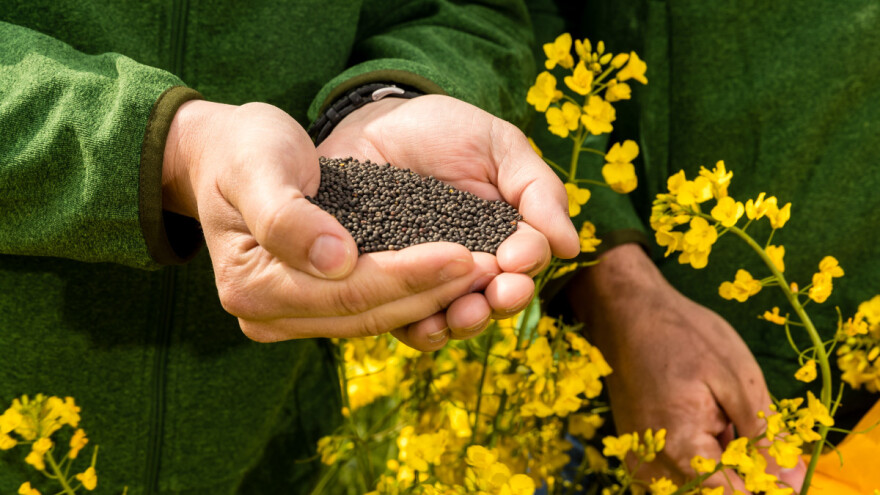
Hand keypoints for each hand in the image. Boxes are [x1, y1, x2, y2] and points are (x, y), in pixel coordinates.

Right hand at [162, 100, 498, 342]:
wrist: (224, 158)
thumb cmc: (242, 152)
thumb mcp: (258, 167)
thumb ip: (287, 215)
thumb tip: (337, 260)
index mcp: (253, 286)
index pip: (348, 291)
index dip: (409, 275)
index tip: (464, 254)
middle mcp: (269, 315)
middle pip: (368, 313)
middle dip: (433, 291)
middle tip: (494, 267)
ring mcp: (291, 318)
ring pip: (377, 318)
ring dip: (434, 299)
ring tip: (487, 275)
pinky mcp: (313, 308)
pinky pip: (372, 310)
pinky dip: (415, 295)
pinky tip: (455, 277)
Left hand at [318, 95, 578, 348]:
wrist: (373, 126)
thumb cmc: (443, 132)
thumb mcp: (498, 147)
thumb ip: (536, 189)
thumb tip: (570, 248)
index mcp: (504, 238)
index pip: (526, 264)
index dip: (526, 266)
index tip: (515, 258)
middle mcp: (471, 267)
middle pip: (496, 302)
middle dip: (501, 304)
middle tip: (496, 295)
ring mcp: (429, 280)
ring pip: (455, 319)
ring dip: (465, 323)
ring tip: (462, 314)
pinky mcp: (387, 286)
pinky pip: (404, 322)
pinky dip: (418, 329)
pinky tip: (422, 323)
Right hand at [567, 244, 805, 492]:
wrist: (625, 310)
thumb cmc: (683, 334)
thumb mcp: (737, 380)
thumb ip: (764, 437)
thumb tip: (795, 480)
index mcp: (682, 449)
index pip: (735, 494)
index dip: (765, 482)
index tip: (783, 464)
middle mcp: (652, 466)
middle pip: (711, 492)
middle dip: (741, 472)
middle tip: (743, 423)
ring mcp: (638, 460)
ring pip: (692, 486)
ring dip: (717, 466)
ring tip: (719, 418)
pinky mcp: (633, 451)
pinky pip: (671, 475)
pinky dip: (695, 459)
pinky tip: (701, 424)